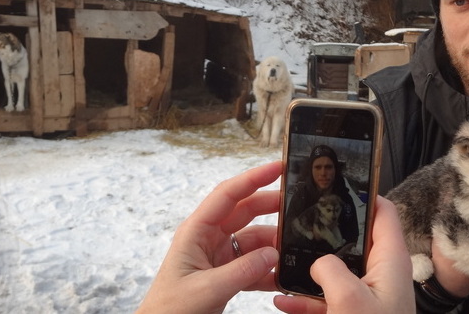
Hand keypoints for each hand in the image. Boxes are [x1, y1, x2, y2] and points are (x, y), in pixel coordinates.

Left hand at [135, 161, 282, 313]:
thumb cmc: (170, 310)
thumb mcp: (206, 289)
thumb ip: (242, 271)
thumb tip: (273, 253)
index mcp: (196, 231)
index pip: (228, 195)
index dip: (253, 178)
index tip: (278, 168)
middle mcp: (208, 238)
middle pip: (245, 211)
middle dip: (271, 205)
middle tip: (299, 202)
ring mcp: (219, 256)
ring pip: (253, 238)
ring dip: (274, 243)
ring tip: (295, 248)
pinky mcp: (227, 274)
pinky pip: (254, 264)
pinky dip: (270, 268)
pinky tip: (284, 273)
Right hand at [273, 197, 414, 313]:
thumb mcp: (349, 299)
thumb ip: (329, 269)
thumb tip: (318, 263)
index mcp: (389, 260)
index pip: (383, 211)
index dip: (363, 194)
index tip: (335, 185)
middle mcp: (381, 274)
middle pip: (353, 239)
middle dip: (325, 231)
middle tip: (300, 221)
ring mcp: (368, 295)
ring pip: (335, 271)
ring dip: (309, 269)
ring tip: (284, 261)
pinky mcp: (354, 313)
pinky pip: (327, 298)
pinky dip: (305, 298)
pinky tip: (285, 299)